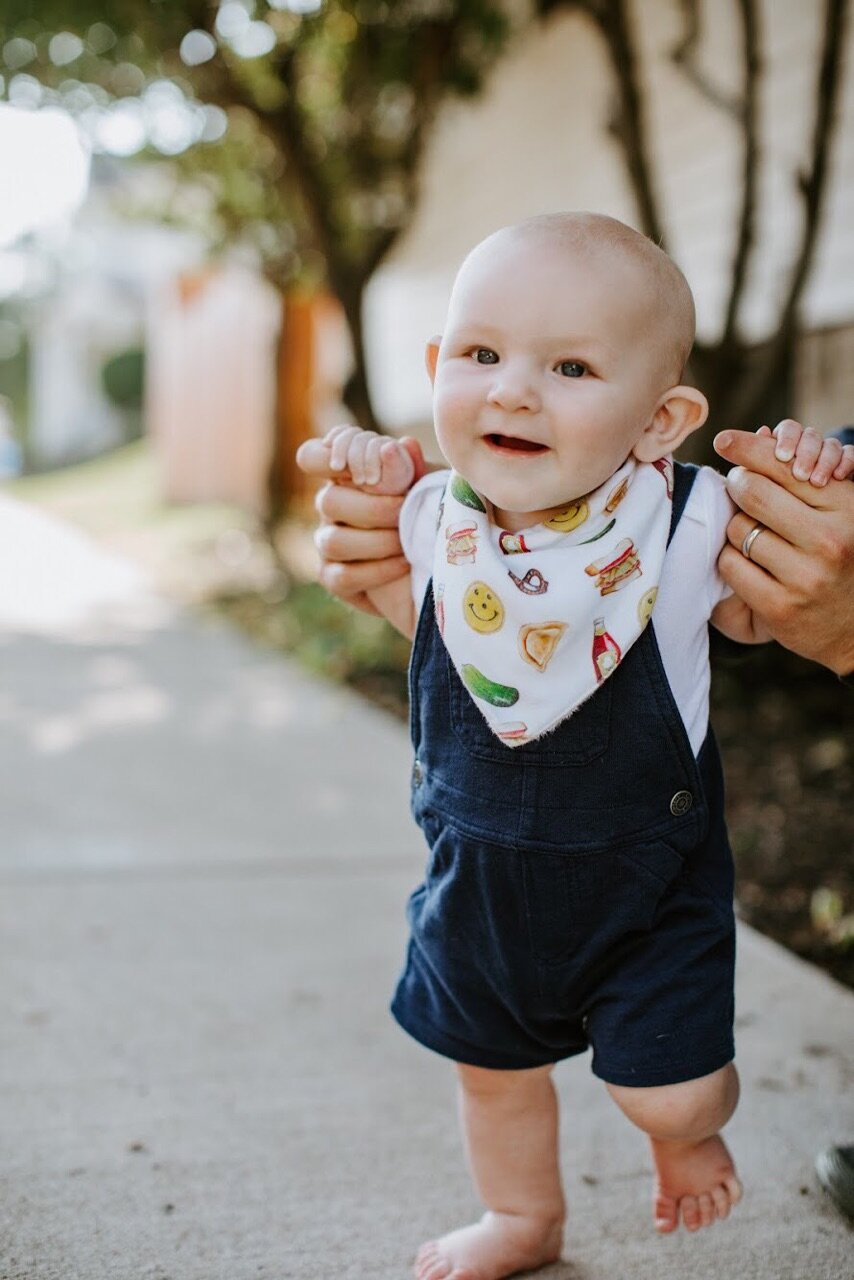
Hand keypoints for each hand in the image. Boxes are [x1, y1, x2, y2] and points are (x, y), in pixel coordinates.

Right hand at [295, 428, 426, 613]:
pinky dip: (378, 570)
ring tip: (408, 542)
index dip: (325, 457)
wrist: (444, 568)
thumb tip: (403, 444)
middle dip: (374, 508)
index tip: (361, 468)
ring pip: (333, 541)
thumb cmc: (430, 515)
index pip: (311, 457)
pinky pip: (343, 576)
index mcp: (346, 476)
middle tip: (406, 511)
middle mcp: (330, 507)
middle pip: (328, 500)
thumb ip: (412, 467)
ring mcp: (328, 544)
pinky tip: (404, 563)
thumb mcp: (428, 486)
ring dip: (378, 541)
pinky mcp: (334, 579)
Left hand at [713, 426, 853, 675]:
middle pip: (754, 493)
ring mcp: (805, 577)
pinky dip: (730, 560)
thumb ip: (801, 478)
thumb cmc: (840, 556)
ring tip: (754, 535)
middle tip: (739, 488)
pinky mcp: (779, 609)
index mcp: (846, 508)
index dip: (750, 449)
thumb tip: (751, 439)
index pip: (785, 468)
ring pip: (738, 530)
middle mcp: (829, 540)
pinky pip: (731, 566)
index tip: (724, 440)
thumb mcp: (837, 511)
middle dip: (739, 486)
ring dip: (736, 529)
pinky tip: (747, 562)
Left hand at [757, 418, 853, 485]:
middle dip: (805, 453)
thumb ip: (762, 459)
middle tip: (799, 475)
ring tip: (816, 483)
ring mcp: (828, 452)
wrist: (812, 507)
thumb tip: (762, 432)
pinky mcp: (846, 461)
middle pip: (810, 435)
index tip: (782, 456)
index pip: (789, 428)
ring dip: (824, 462)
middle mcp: (808, 444)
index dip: (786, 439)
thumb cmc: (778, 494)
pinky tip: (838, 477)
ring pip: (831, 445)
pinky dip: (846, 462)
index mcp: (788, 442)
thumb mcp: (767, 477)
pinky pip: (849, 453)